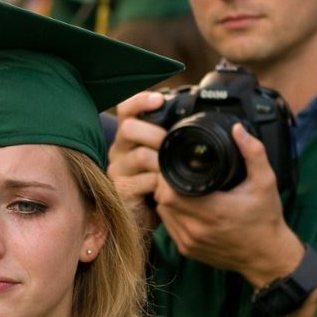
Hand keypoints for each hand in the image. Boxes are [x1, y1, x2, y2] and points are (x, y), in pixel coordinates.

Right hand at [107, 91, 166, 229]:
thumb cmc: (157, 183)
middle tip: (170, 144)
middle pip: (128, 128)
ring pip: (140, 155)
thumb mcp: (163, 156)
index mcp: (129, 137)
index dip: (140, 101)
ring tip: (174, 170)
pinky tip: (167, 188)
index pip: (126, 109)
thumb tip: (198, 118)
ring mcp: (117, 170)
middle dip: (155, 134)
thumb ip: (170, 138)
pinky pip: (144, 181)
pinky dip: (161, 183)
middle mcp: (119, 150)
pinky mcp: (121, 190)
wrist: (145, 216)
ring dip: (163, 162)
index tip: (159, 100)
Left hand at [153, 124, 302, 284]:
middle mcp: (197, 229)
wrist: (267, 257)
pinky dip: (171, 214)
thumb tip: (237, 130)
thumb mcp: (265, 182)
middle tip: (177, 173)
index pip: (171, 191)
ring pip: (162, 213)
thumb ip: (253, 153)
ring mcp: (189, 242)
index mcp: (214, 211)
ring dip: (166, 199)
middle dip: (165, 184)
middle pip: (163, 200)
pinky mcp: (186, 250)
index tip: (177, 166)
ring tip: (179, 186)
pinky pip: (168, 227)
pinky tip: (182, 205)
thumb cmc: (266, 220)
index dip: (168, 176)